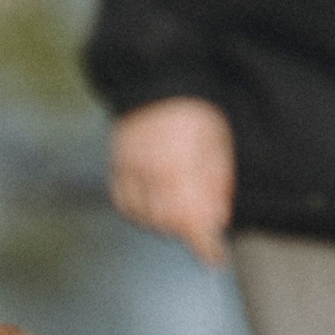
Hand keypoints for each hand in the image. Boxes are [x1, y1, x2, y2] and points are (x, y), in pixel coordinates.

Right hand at [109, 97, 234, 266]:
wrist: (157, 77)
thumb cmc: (197, 110)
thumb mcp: (218, 143)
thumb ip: (218, 182)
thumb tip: (218, 219)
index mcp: (178, 167)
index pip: (190, 221)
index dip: (204, 245)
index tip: (215, 257)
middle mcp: (150, 174)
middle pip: (167, 223)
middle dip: (189, 227)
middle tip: (204, 219)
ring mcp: (129, 170)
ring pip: (144, 217)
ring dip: (166, 221)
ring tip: (181, 206)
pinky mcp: (116, 166)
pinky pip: (125, 203)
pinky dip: (141, 211)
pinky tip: (156, 203)